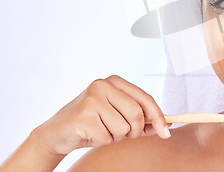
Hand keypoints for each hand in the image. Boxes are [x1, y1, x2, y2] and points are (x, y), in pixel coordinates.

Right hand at [37, 75, 170, 155]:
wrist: (58, 133)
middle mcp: (103, 85)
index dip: (158, 116)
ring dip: (114, 137)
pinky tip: (89, 134)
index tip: (166, 131)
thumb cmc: (92, 124)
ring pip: (123, 128)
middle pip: (137, 114)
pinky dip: (101, 142)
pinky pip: (107, 137)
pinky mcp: (83, 114)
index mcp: (115, 82)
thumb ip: (141, 119)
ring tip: (100, 130)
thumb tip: (166, 125)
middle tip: (120, 134)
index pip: (145, 98)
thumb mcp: (119, 117)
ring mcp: (92, 98)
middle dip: (134, 131)